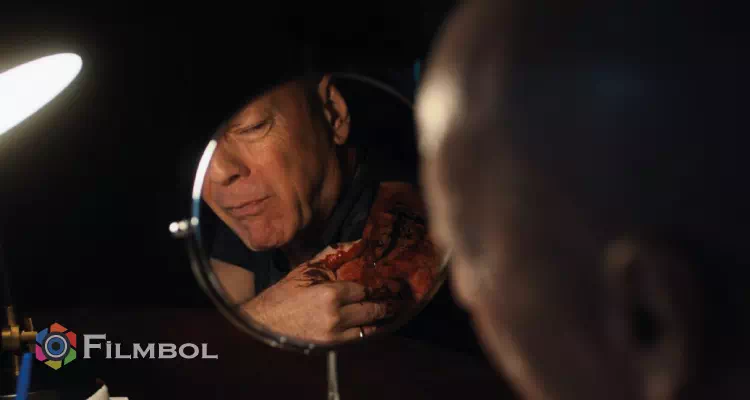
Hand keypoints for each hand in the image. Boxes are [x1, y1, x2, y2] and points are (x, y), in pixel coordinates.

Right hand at [240, 243, 391, 341]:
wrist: (261, 327)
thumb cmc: (280, 298)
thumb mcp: (303, 271)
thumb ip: (329, 257)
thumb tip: (354, 244)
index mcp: (329, 294)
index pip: (362, 288)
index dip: (372, 285)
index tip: (382, 283)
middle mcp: (336, 316)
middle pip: (371, 309)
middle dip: (383, 303)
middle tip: (395, 299)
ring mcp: (335, 335)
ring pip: (368, 328)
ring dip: (377, 320)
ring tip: (387, 312)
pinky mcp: (331, 348)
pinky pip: (356, 340)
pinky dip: (364, 332)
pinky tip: (369, 326)